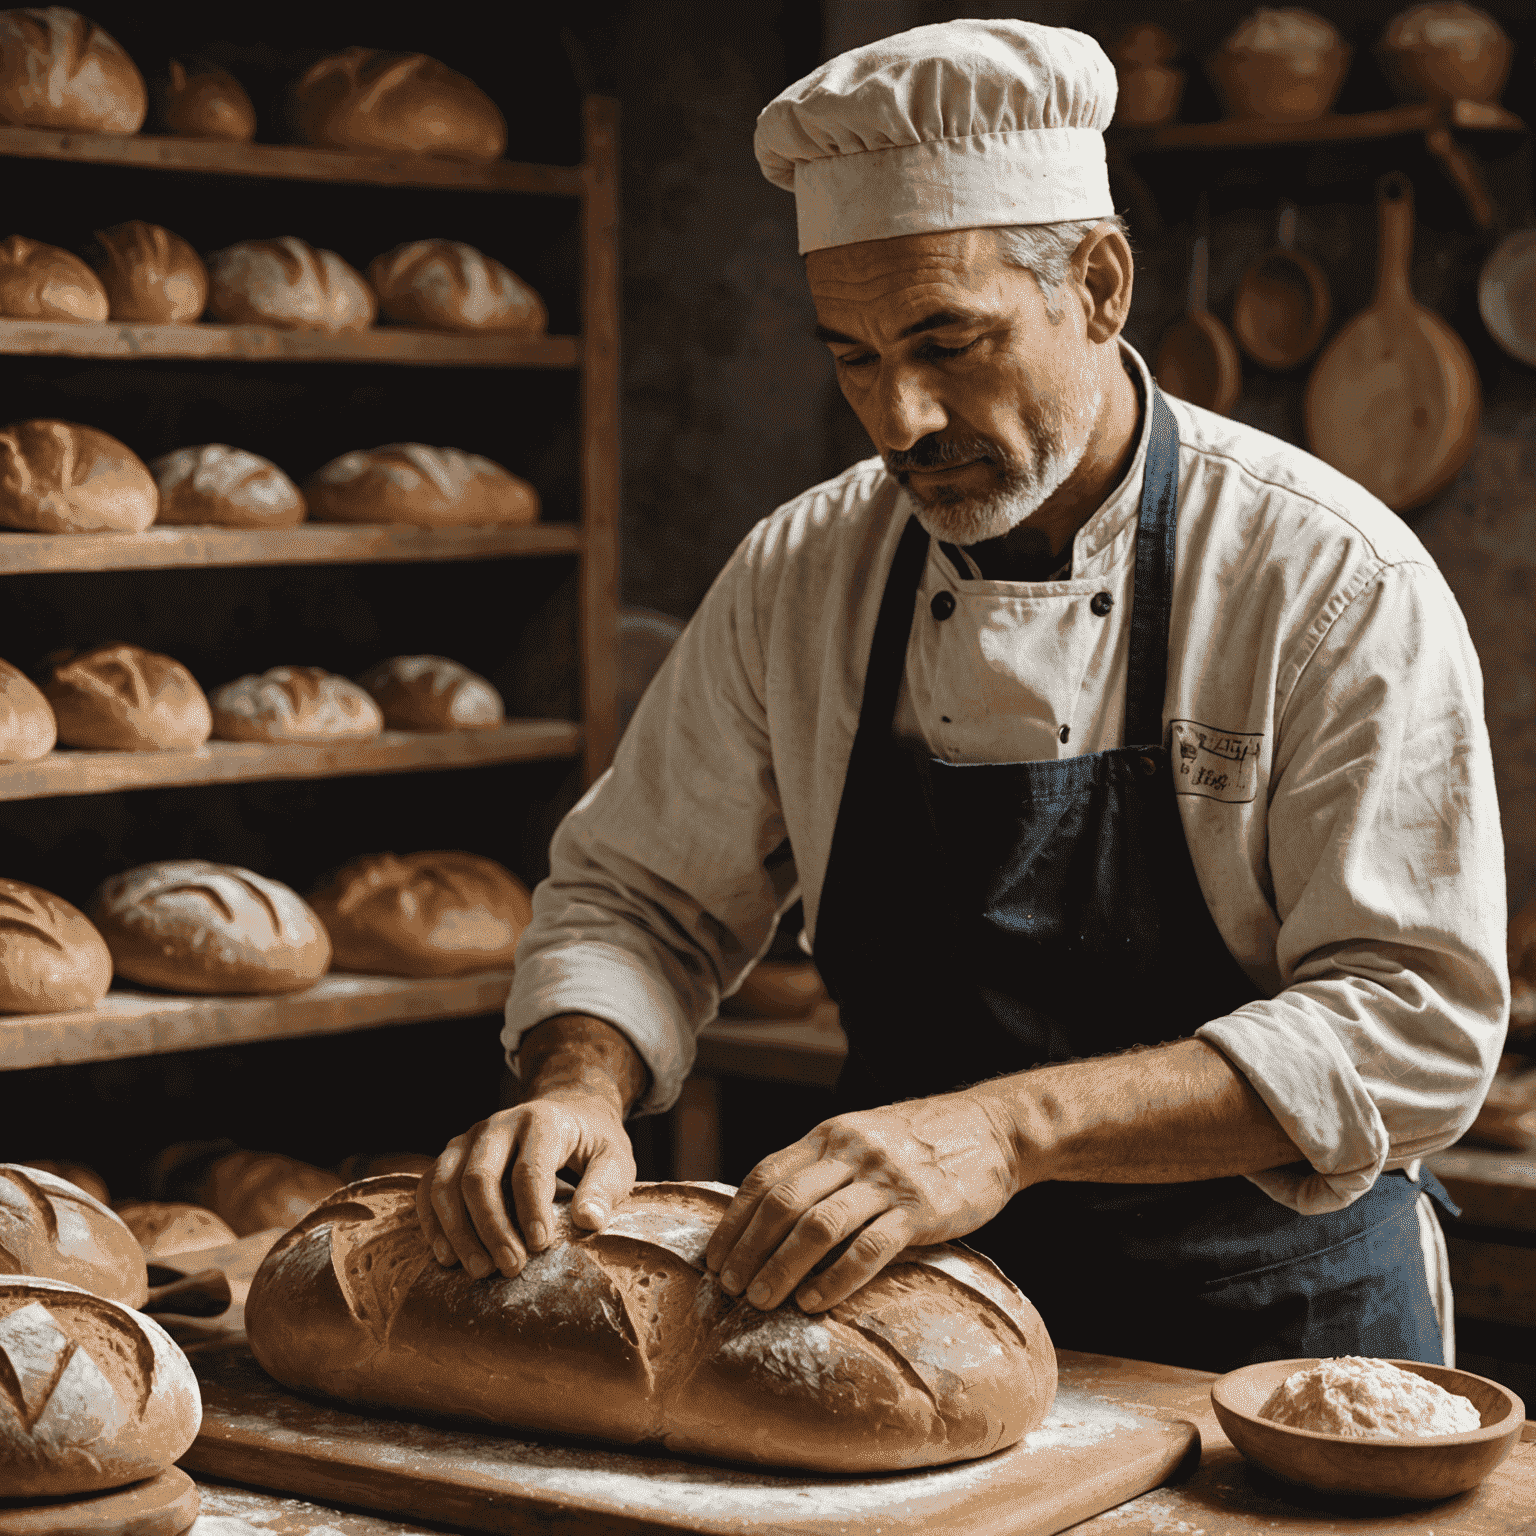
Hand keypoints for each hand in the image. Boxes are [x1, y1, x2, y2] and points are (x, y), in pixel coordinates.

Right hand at [417, 1090, 635, 1279]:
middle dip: (491, 1228)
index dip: (532, 1210)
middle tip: (509, 1268)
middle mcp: (498, 1124)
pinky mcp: (452, 1155)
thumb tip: (588, 1221)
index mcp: (541, 1121)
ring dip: (458, 1232)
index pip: (529, 1168)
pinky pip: (429, 1187)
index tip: (540, 1247)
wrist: (568, 1112)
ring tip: (480, 1270)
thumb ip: (604, 1187)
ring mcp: (469, 1138)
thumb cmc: (592, 1143)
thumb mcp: (615, 1159)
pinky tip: (447, 1257)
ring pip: (446, 1183)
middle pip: (479, 1177)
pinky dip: (433, 1223)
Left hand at [704, 1087, 1020, 1313]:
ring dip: (782, 1267)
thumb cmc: (920, 1141)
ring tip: (761, 1301)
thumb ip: (822, 1165)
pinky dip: (836, 1279)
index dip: (735, 1221)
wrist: (993, 1128)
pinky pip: (869, 1248)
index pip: (765, 1176)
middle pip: (783, 1203)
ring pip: (817, 1227)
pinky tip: (815, 1303)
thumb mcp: (861, 1137)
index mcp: (829, 1134)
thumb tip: (770, 1213)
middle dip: (749, 1249)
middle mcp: (850, 1152)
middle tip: (729, 1288)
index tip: (715, 1258)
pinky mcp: (920, 1210)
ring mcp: (885, 1180)